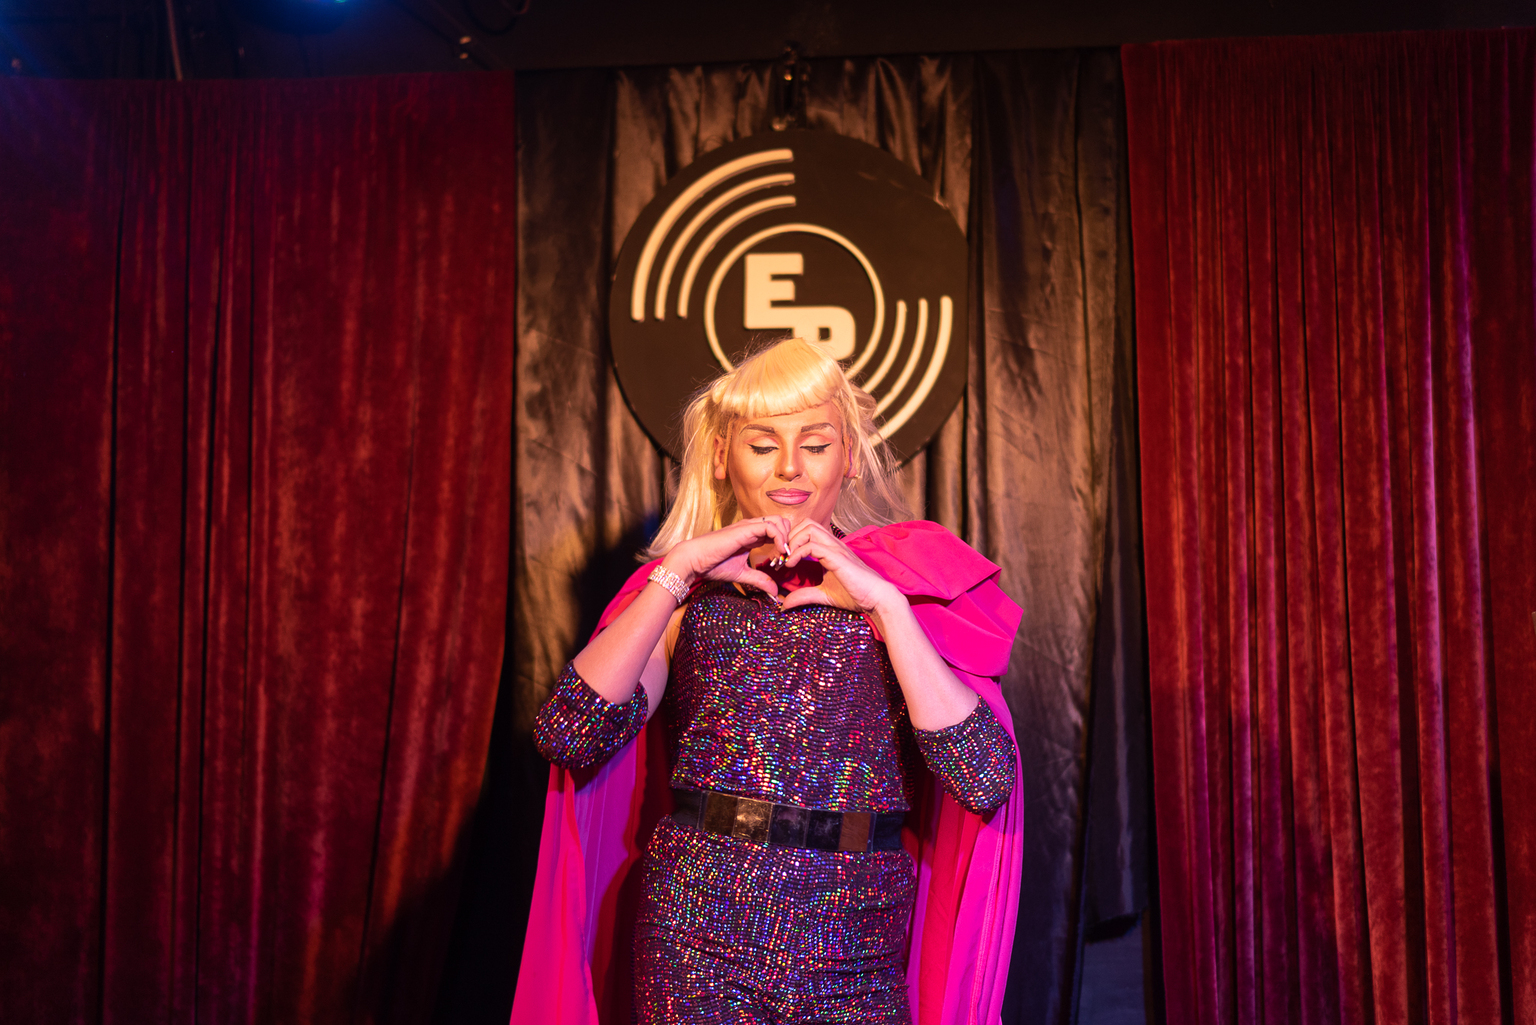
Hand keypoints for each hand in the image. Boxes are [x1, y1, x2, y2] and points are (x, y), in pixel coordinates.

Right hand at [663, 516, 792, 598]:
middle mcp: (752, 527)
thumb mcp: (742, 574)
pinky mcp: (745, 529)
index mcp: (751, 535)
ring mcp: (749, 526)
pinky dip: (780, 538)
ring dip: (786, 538)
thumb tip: (774, 592)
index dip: (785, 545)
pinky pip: (771, 527)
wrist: (694, 560)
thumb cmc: (713, 565)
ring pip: (779, 521)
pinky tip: (779, 552)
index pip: (777, 531)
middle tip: (786, 557)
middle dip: (790, 538)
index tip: (784, 562)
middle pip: (782, 522)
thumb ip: (759, 579)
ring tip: (783, 556)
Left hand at [777, 520, 904, 630]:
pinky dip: (797, 552)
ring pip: (809, 528)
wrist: (877, 598)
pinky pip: (812, 546)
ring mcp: (836, 548)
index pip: (808, 530)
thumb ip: (804, 596)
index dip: (791, 540)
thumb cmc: (856, 594)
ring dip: (792, 541)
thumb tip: (784, 604)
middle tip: (781, 556)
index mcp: (831, 549)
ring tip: (786, 559)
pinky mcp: (837, 557)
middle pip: (806, 523)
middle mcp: (833, 544)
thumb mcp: (823, 595)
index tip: (782, 559)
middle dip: (789, 536)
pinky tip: (791, 564)